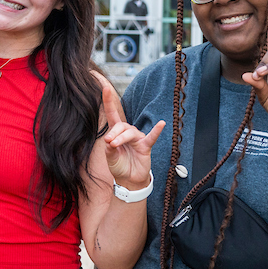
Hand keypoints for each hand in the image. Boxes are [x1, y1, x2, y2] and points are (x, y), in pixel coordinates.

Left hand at [94, 72, 163, 191]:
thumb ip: (109, 149)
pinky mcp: (146, 146)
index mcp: (116, 133)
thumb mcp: (110, 158)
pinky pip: (152, 137)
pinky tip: (161, 124)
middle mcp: (127, 133)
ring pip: (130, 132)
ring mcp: (138, 138)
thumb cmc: (119, 166)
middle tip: (109, 142)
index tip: (105, 88)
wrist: (128, 181)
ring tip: (115, 145)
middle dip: (114, 133)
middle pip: (121, 126)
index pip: (112, 115)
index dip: (108, 101)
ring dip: (122, 138)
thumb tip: (110, 141)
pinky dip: (156, 130)